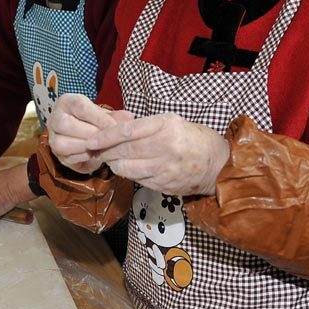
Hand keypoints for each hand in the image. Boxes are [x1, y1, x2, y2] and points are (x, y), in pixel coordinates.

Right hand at [47, 94, 133, 173]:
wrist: (81, 134)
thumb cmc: (92, 120)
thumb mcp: (103, 114)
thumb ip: (115, 116)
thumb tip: (129, 117)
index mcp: (67, 102)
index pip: (79, 107)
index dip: (98, 117)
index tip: (114, 125)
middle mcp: (54, 119)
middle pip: (65, 125)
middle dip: (90, 133)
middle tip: (108, 139)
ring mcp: (53, 138)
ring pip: (62, 144)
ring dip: (85, 147)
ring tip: (103, 147)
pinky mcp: (58, 155)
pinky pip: (68, 158)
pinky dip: (84, 158)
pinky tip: (97, 155)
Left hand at [87, 113, 229, 195]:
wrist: (217, 164)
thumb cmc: (190, 138)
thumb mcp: (170, 122)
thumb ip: (144, 125)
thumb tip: (114, 127)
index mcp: (166, 126)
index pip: (127, 131)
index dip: (105, 136)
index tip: (91, 140)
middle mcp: (166, 147)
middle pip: (124, 151)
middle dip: (105, 152)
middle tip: (94, 151)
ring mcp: (165, 169)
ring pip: (127, 168)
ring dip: (115, 165)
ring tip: (111, 160)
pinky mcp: (165, 185)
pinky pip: (138, 180)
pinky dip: (130, 174)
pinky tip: (130, 168)